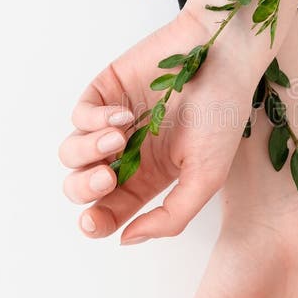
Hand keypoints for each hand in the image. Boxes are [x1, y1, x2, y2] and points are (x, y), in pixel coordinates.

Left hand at [58, 8, 256, 241]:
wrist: (224, 58)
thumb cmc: (222, 116)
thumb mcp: (206, 178)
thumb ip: (170, 217)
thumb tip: (127, 238)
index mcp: (148, 178)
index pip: (109, 210)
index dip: (95, 222)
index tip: (93, 221)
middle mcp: (127, 153)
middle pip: (82, 186)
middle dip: (86, 188)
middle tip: (108, 176)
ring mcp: (113, 122)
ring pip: (73, 153)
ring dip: (89, 151)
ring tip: (120, 136)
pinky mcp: (105, 92)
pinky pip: (79, 116)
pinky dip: (95, 119)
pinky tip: (124, 114)